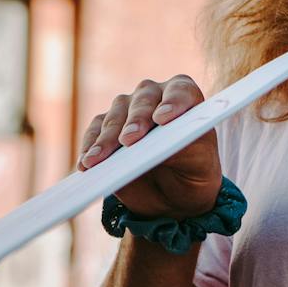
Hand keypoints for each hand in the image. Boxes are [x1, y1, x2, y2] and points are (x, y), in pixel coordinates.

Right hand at [78, 76, 221, 219]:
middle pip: (143, 101)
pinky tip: (86, 163)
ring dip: (106, 137)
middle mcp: (154, 97)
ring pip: (115, 115)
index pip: (180, 91)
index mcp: (184, 97)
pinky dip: (90, 147)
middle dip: (135, 120)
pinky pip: (95, 132)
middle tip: (130, 139)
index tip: (163, 119)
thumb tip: (166, 142)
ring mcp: (127, 110)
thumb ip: (189, 149)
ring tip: (99, 159)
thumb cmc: (193, 173)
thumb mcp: (200, 166)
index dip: (172, 103)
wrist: (172, 194)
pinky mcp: (106, 128)